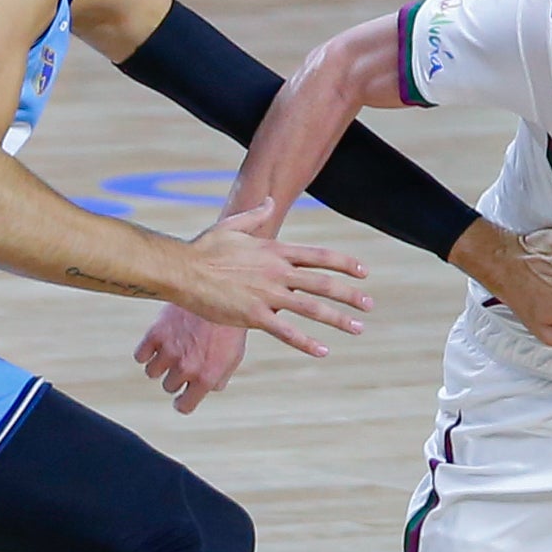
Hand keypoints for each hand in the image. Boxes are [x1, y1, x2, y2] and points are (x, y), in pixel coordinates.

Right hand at [136, 306, 248, 414]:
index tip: (182, 397)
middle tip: (185, 357)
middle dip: (176, 376)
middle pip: (169, 386)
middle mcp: (186, 367)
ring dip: (160, 364)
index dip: (183, 402)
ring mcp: (169, 351)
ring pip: (152, 372)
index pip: (184, 406)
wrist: (222, 291)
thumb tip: (206, 389)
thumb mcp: (234, 356)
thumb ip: (219, 378)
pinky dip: (147, 350)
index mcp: (207, 377)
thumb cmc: (228, 325)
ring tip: (173, 348)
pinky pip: (140, 355)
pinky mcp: (156, 334)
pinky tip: (159, 341)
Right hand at [173, 201, 372, 358]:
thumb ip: (257, 215)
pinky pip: (286, 332)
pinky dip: (306, 342)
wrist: (182, 270)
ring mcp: (267, 295)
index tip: (363, 272)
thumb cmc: (204, 248)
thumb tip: (271, 200)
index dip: (344, 264)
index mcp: (275, 251)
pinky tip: (322, 350)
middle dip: (350, 294)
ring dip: (338, 319)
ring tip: (358, 328)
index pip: (319, 256)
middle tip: (369, 304)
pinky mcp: (254, 316)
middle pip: (323, 283)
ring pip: (312, 308)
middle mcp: (277, 272)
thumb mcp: (233, 225)